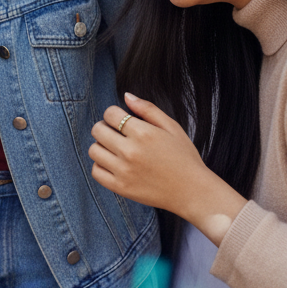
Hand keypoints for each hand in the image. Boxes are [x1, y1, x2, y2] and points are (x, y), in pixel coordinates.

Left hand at [88, 93, 245, 243]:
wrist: (193, 192)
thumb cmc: (184, 158)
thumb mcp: (172, 127)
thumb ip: (147, 109)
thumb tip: (126, 95)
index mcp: (143, 134)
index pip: (110, 114)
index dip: (113, 114)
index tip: (121, 120)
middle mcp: (130, 152)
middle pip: (98, 130)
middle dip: (104, 127)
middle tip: (116, 133)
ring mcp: (123, 171)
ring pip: (93, 150)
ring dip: (101, 146)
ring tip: (116, 149)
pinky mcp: (120, 187)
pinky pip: (96, 172)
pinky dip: (100, 166)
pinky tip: (114, 164)